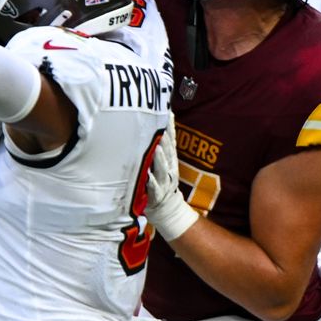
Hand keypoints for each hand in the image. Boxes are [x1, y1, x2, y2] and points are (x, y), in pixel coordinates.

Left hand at [144, 125, 199, 242]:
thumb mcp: (163, 162)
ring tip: (156, 149)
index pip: (171, 140)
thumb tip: (159, 126)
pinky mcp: (157, 194)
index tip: (168, 113)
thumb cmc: (161, 181)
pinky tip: (148, 177)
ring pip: (162, 168)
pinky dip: (152, 182)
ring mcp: (165, 181)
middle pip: (168, 152)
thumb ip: (162, 146)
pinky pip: (154, 187)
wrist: (166, 208)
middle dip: (165, 140)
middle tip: (160, 128)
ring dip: (160, 159)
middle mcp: (169, 169)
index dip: (170, 127)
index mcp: (170, 160)